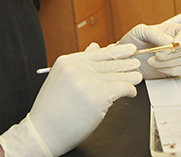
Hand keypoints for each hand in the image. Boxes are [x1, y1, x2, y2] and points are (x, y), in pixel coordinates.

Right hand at [0, 43, 141, 156]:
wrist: (43, 132)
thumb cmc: (51, 111)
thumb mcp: (60, 80)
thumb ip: (78, 64)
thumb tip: (94, 47)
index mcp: (66, 62)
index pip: (96, 53)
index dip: (114, 51)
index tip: (126, 49)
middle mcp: (76, 69)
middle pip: (107, 64)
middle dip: (124, 64)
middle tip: (136, 61)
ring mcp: (87, 82)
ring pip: (115, 76)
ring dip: (129, 76)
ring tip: (137, 76)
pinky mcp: (97, 96)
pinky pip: (120, 89)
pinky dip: (128, 90)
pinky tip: (131, 91)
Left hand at [118, 23, 180, 78]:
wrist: (126, 58)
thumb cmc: (133, 42)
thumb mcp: (140, 31)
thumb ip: (155, 34)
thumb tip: (170, 42)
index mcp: (171, 30)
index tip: (175, 44)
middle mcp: (176, 43)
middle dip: (170, 54)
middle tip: (156, 54)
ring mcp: (176, 56)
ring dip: (166, 63)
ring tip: (151, 60)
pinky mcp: (174, 68)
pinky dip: (168, 70)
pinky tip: (157, 66)